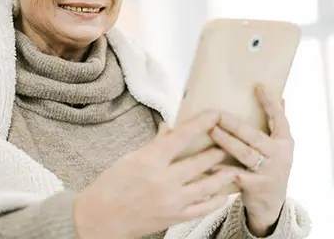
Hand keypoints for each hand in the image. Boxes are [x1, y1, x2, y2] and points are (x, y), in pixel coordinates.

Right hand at [74, 112, 236, 238]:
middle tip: (229, 141)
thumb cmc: (110, 185)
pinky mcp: (174, 218)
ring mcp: (171, 201)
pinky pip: (203, 208)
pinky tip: (224, 194)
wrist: (99, 218)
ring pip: (207, 185)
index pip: (180, 138)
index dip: (200, 125)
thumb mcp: (129, 159)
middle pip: (200, 162)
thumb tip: (168, 129)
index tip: (215, 115)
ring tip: (234, 167)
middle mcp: (163, 180)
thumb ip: (153, 145)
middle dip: (218, 150)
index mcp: (149, 161)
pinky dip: (216, 200)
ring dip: (223, 175)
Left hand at [209, 86, 293, 235]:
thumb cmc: (271, 167)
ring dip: (228, 142)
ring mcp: (268, 172)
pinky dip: (220, 169)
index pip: (279, 118)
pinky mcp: (255, 186)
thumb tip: (281, 97)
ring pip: (245, 154)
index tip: (258, 86)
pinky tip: (206, 162)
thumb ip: (278, 124)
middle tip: (217, 114)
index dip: (269, 102)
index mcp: (284, 142)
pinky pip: (235, 175)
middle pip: (255, 136)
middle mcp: (279, 155)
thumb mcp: (279, 146)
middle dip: (235, 125)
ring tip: (212, 131)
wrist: (272, 204)